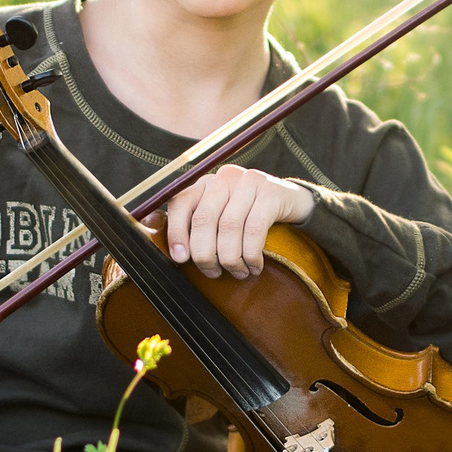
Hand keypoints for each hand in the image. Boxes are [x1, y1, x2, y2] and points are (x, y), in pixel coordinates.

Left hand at [164, 164, 315, 279]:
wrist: (292, 202)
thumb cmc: (248, 215)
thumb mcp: (220, 217)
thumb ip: (193, 225)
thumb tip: (158, 235)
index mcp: (205, 183)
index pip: (181, 203)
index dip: (176, 232)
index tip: (179, 258)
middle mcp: (224, 178)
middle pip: (204, 220)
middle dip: (206, 254)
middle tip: (213, 273)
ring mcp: (248, 181)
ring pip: (229, 228)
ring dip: (231, 258)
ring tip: (237, 272)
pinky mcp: (270, 192)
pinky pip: (254, 230)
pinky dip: (251, 255)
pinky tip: (254, 266)